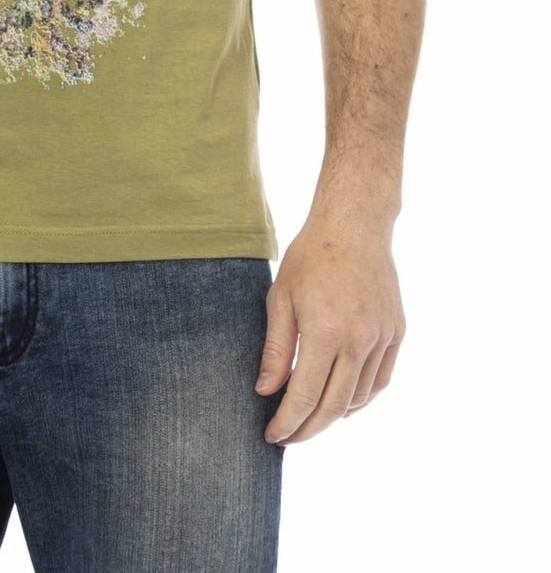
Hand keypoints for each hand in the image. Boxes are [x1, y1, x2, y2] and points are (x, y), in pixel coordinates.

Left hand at [255, 214, 405, 444]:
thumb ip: (276, 349)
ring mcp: (382, 338)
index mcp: (326, 332)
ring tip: (310, 419)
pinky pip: (380, 381)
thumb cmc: (311, 257)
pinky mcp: (397, 333)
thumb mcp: (281, 298)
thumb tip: (266, 392)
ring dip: (334, 416)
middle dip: (308, 429)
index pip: (305, 396)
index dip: (287, 422)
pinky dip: (361, 399)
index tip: (272, 436)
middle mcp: (359, 341)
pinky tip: (343, 403)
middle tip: (288, 437)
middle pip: (334, 407)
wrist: (355, 225)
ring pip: (359, 398)